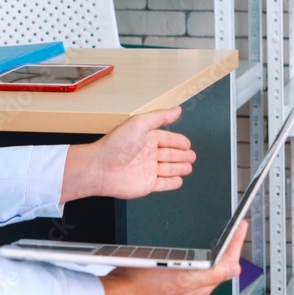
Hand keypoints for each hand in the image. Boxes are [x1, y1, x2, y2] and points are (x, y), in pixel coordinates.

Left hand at [62, 107, 196, 201]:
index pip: (167, 139)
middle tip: (192, 156)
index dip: (178, 141)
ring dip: (179, 168)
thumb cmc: (117, 144)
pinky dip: (172, 182)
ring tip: (189, 167)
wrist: (101, 168)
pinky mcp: (147, 185)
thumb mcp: (140, 123)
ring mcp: (148, 170)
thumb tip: (177, 109)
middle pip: (170, 154)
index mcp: (147, 138)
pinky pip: (163, 184)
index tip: (187, 144)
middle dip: (182, 155)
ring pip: (168, 169)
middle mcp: (148, 154)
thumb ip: (160, 117)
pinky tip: (179, 180)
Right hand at [99, 221, 247, 294]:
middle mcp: (196, 285)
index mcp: (202, 284)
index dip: (237, 242)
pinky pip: (197, 266)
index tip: (242, 226)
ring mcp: (185, 282)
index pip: (228, 262)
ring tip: (227, 237)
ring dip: (220, 251)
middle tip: (238, 229)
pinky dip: (205, 254)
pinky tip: (203, 249)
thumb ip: (212, 273)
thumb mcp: (182, 276)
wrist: (121, 291)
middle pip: (223, 264)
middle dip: (231, 246)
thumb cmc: (144, 285)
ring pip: (211, 265)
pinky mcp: (174, 278)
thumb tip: (234, 269)